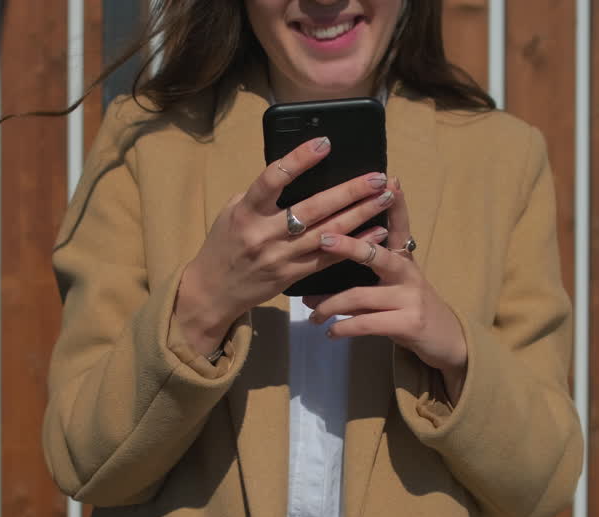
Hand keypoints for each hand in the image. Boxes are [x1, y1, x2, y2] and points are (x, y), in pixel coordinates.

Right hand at [174, 136, 395, 355]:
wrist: (213, 291)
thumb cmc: (224, 244)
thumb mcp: (232, 213)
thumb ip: (259, 195)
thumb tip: (293, 172)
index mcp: (246, 212)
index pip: (273, 180)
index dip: (299, 160)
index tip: (324, 143)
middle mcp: (264, 234)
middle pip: (313, 208)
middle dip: (349, 191)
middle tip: (377, 176)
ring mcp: (281, 257)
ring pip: (328, 233)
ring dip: (360, 214)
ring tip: (384, 197)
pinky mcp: (293, 276)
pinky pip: (329, 258)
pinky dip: (355, 244)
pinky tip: (376, 232)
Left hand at [305, 180, 468, 402]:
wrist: (446, 341)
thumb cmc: (409, 309)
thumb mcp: (391, 290)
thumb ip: (359, 284)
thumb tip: (312, 287)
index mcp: (404, 261)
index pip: (400, 226)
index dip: (396, 204)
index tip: (390, 179)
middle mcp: (409, 274)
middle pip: (375, 255)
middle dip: (348, 246)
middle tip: (323, 239)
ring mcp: (410, 299)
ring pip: (361, 296)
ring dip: (330, 305)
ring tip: (311, 314)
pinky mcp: (408, 324)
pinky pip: (367, 323)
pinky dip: (344, 328)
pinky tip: (330, 332)